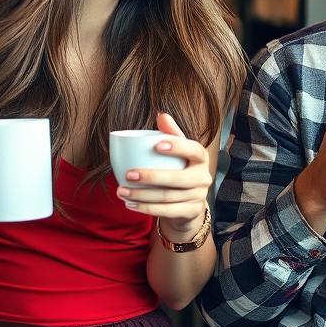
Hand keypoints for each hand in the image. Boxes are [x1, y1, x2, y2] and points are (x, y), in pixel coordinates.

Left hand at [115, 113, 210, 240]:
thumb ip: (171, 133)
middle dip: (152, 177)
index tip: (156, 145)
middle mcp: (203, 177)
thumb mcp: (178, 151)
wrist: (189, 202)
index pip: (193, 149)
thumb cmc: (179, 169)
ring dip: (142, 195)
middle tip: (128, 174)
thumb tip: (161, 114)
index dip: (177, 147)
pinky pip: (167, 212)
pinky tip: (130, 204)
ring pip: (168, 197)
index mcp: (200, 157)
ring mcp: (199, 196)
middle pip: (178, 179)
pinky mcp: (191, 212)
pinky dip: (147, 208)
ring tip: (122, 191)